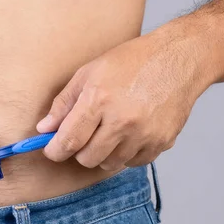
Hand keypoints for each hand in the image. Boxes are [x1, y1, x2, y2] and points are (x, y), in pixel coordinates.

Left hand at [35, 29, 209, 170]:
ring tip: (110, 129)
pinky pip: (133, 163)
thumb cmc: (131, 62)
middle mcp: (122, 121)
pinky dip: (127, 153)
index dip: (55, 150)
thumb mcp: (89, 73)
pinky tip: (130, 132)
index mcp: (99, 100)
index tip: (52, 150)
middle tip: (84, 135)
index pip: (68, 141)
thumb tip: (44, 129)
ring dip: (104, 153)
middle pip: (87, 159)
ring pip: (109, 164)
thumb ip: (63, 104)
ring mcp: (144, 134)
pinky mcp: (162, 142)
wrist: (179, 59)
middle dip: (79, 151)